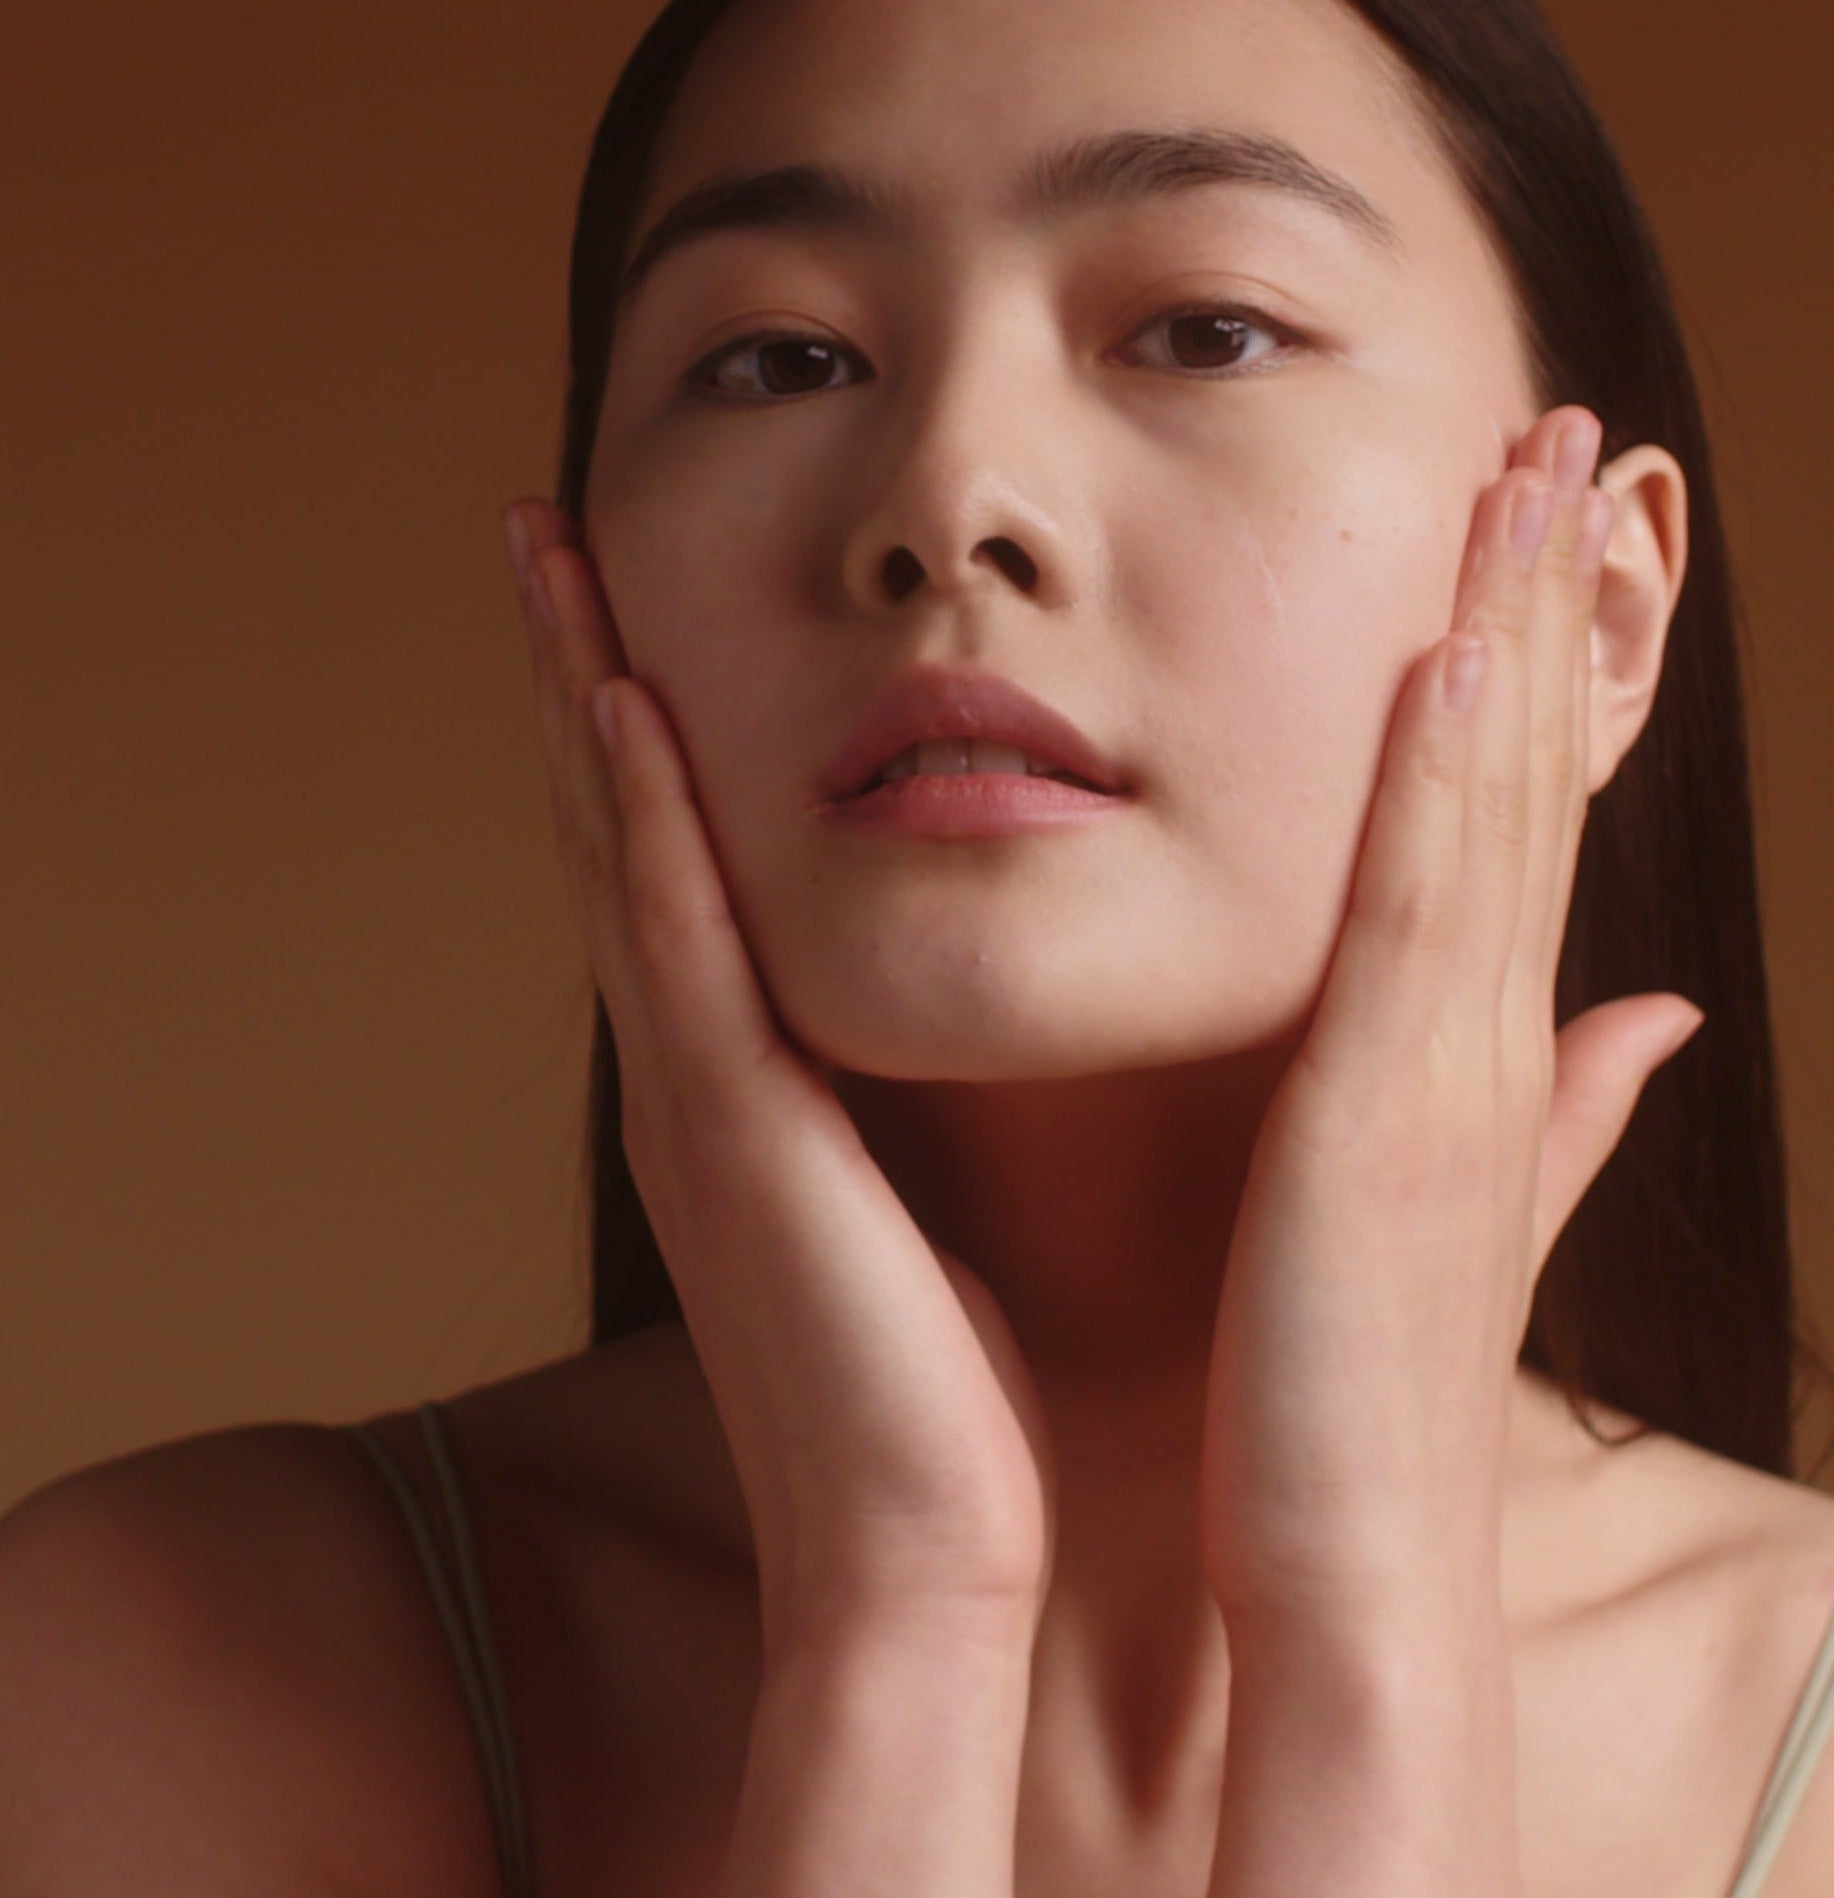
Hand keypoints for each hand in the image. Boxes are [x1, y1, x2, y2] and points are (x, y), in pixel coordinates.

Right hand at [502, 499, 1056, 1645]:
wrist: (930, 1566)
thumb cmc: (961, 1391)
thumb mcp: (946, 1202)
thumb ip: (957, 1089)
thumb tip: (1026, 1002)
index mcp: (754, 1085)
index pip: (684, 868)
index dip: (646, 732)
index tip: (642, 598)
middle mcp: (699, 1069)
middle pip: (619, 827)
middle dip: (582, 671)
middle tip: (553, 524)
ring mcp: (696, 1096)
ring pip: (617, 850)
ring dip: (580, 693)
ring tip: (549, 548)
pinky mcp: (727, 1135)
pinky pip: (670, 943)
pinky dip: (638, 816)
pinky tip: (626, 697)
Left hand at [1199, 407, 1703, 1626]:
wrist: (1352, 1569)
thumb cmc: (1361, 1387)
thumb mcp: (1460, 1211)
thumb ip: (1558, 1108)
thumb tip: (1650, 1019)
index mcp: (1484, 1048)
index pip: (1521, 815)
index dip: (1544, 662)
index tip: (1541, 524)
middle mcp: (1494, 1033)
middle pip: (1532, 773)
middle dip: (1551, 598)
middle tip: (1561, 428)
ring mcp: (1459, 1066)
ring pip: (1500, 807)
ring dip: (1518, 632)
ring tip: (1528, 469)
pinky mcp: (1397, 1114)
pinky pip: (1428, 917)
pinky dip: (1448, 782)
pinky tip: (1453, 653)